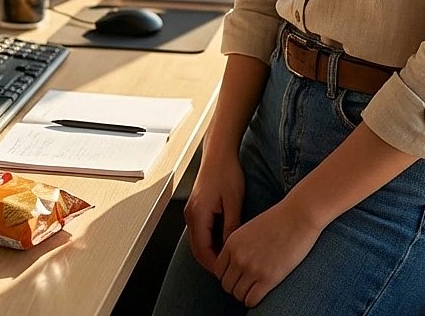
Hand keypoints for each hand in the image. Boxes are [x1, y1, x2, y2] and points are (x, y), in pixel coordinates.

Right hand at [184, 150, 245, 272]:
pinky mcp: (196, 208)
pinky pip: (200, 232)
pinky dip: (210, 241)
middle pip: (197, 250)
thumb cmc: (227, 171)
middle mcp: (191, 214)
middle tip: (230, 271)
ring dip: (211, 252)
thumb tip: (232, 248)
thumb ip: (231, 226)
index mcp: (198, 214)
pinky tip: (225, 242)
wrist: (219, 152)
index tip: (230, 273)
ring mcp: (192, 211)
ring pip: (198, 242)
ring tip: (229, 259)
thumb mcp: (233, 201)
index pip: (203, 251)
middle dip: (212, 262)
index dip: (216, 265)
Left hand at [213, 197, 321, 306]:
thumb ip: (239, 245)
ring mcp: (252, 268)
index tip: (238, 275)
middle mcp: (238, 257)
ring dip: (245, 294)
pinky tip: (262, 292)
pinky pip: (251, 300)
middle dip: (236, 286)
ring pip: (238, 294)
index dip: (228, 275)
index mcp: (232, 242)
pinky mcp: (268, 278)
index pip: (218, 270)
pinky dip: (254, 300)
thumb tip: (236, 262)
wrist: (298, 216)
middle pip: (226, 284)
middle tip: (247, 283)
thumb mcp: (250, 228)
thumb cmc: (278, 220)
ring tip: (255, 288)